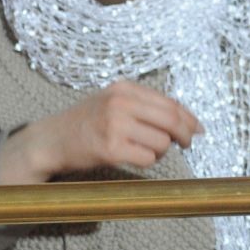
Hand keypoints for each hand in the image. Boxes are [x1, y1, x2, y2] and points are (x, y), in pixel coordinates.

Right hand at [0, 80, 203, 183]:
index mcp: (125, 88)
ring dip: (160, 151)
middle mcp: (121, 102)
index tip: (199, 128)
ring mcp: (115, 125)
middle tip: (188, 143)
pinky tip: (134, 157)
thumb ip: (143, 104)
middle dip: (185, 134)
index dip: (189, 117)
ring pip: (161, 141)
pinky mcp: (110, 149)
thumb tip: (185, 120)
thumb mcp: (113, 101)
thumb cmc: (86, 122)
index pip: (170, 102)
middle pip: (171, 119)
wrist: (51, 140)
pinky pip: (147, 158)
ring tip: (144, 150)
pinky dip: (147, 161)